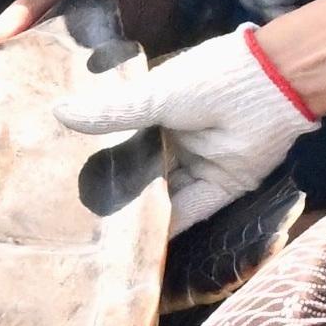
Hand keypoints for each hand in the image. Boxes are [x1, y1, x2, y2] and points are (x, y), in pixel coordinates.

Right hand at [50, 26, 317, 232]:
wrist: (268, 87)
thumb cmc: (208, 82)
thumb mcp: (151, 96)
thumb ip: (110, 113)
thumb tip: (58, 112)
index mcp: (164, 111)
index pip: (127, 137)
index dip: (103, 155)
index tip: (69, 174)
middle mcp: (182, 140)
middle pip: (147, 172)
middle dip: (122, 191)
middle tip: (81, 215)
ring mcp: (202, 165)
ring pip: (167, 195)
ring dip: (144, 213)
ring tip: (104, 237)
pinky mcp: (224, 187)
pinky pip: (193, 211)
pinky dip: (172, 226)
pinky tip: (142, 243)